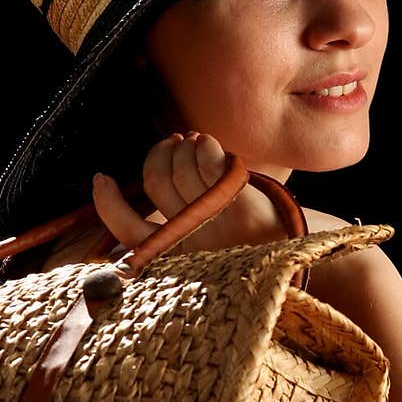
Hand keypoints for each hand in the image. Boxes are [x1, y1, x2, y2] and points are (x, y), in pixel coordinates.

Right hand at [91, 131, 286, 254]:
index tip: (102, 178)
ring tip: (196, 145)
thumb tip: (129, 184)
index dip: (108, 203)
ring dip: (184, 147)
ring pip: (180, 166)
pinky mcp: (241, 207)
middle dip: (159, 156)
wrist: (299, 255)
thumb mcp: (203, 244)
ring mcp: (216, 223)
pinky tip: (207, 144)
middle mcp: (192, 242)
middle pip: (155, 181)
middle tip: (174, 145)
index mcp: (176, 257)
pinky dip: (203, 146)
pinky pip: (207, 162)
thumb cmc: (248, 246)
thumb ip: (170, 222)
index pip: (129, 232)